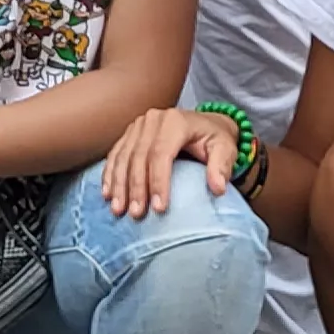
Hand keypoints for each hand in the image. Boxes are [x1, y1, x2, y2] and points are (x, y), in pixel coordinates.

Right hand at [101, 106, 238, 218]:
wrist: (205, 124)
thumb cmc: (215, 139)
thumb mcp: (226, 149)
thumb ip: (222, 167)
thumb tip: (218, 188)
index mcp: (175, 121)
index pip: (161, 154)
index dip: (158, 182)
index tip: (159, 208)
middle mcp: (153, 120)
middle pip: (138, 156)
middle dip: (136, 188)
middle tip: (136, 214)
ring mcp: (138, 125)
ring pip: (123, 157)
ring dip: (118, 184)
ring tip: (119, 209)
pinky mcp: (129, 133)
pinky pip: (115, 154)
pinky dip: (110, 175)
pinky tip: (107, 194)